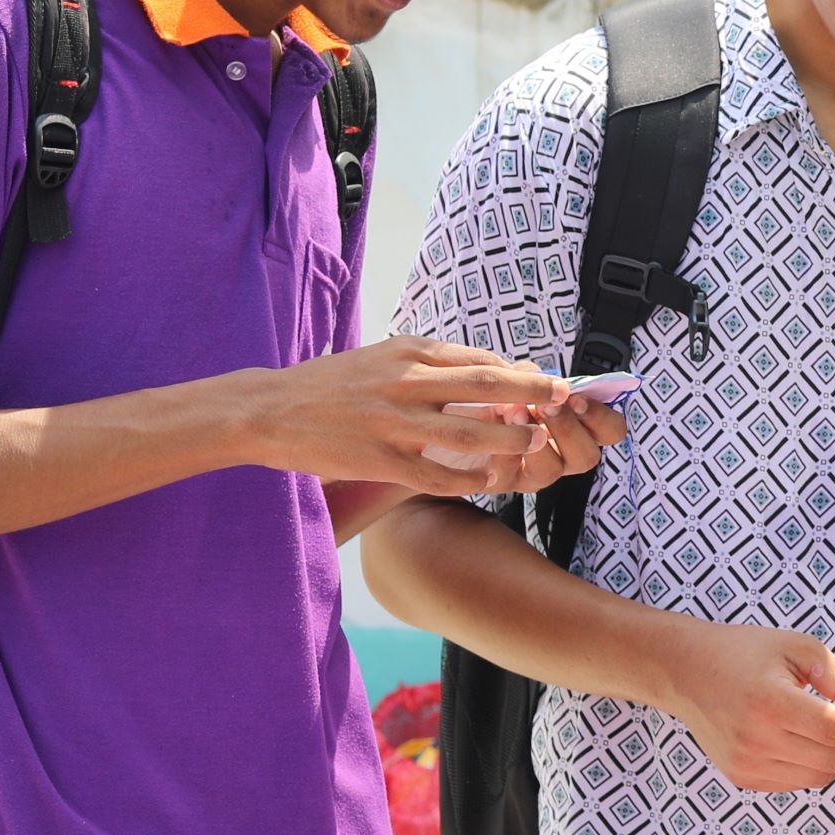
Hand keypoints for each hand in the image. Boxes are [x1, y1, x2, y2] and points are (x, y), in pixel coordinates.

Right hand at [242, 336, 567, 493]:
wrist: (270, 409)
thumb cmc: (332, 384)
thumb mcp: (382, 357)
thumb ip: (430, 364)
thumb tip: (488, 371)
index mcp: (407, 352)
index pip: (480, 360)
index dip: (520, 374)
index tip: (547, 385)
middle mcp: (405, 382)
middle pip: (487, 385)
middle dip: (534, 394)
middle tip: (564, 402)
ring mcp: (394, 423)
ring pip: (470, 432)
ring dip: (511, 439)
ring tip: (535, 444)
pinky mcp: (381, 461)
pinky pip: (438, 475)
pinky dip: (470, 480)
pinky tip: (491, 482)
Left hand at [461, 382, 618, 499]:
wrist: (448, 422)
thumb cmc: (489, 397)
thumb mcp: (512, 380)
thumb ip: (532, 377)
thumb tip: (542, 378)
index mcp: (575, 428)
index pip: (610, 430)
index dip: (601, 416)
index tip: (577, 397)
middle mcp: (560, 456)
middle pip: (588, 457)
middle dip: (569, 429)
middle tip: (547, 406)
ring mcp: (530, 473)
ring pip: (551, 472)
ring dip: (536, 441)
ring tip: (513, 412)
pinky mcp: (499, 483)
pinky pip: (507, 474)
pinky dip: (500, 448)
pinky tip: (489, 425)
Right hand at [652, 621, 834, 792]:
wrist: (686, 671)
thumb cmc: (744, 653)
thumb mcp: (801, 649)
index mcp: (770, 701)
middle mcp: (756, 739)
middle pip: (834, 758)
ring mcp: (747, 764)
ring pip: (820, 776)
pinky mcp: (743, 777)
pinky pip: (798, 781)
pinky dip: (816, 764)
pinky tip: (808, 738)